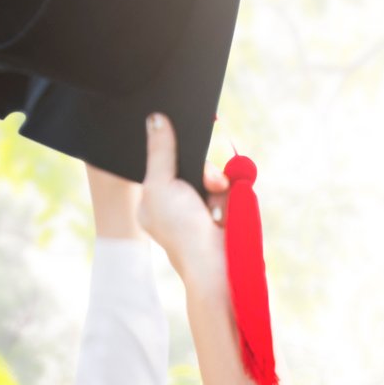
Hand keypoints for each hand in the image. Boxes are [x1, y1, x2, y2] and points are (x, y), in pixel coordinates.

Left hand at [136, 114, 224, 282]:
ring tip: (216, 206)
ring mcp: (200, 207)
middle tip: (209, 184)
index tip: (186, 132)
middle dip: (203, 170)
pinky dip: (230, 195)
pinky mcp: (222, 210)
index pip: (163, 160)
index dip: (174, 147)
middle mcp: (176, 201)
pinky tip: (225, 211)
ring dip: (218, 184)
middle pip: (192, 163)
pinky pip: (229, 187)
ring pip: (213, 174)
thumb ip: (159, 151)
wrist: (216, 266)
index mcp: (153, 197)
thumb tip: (155, 118)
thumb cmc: (181, 231)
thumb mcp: (160, 185)